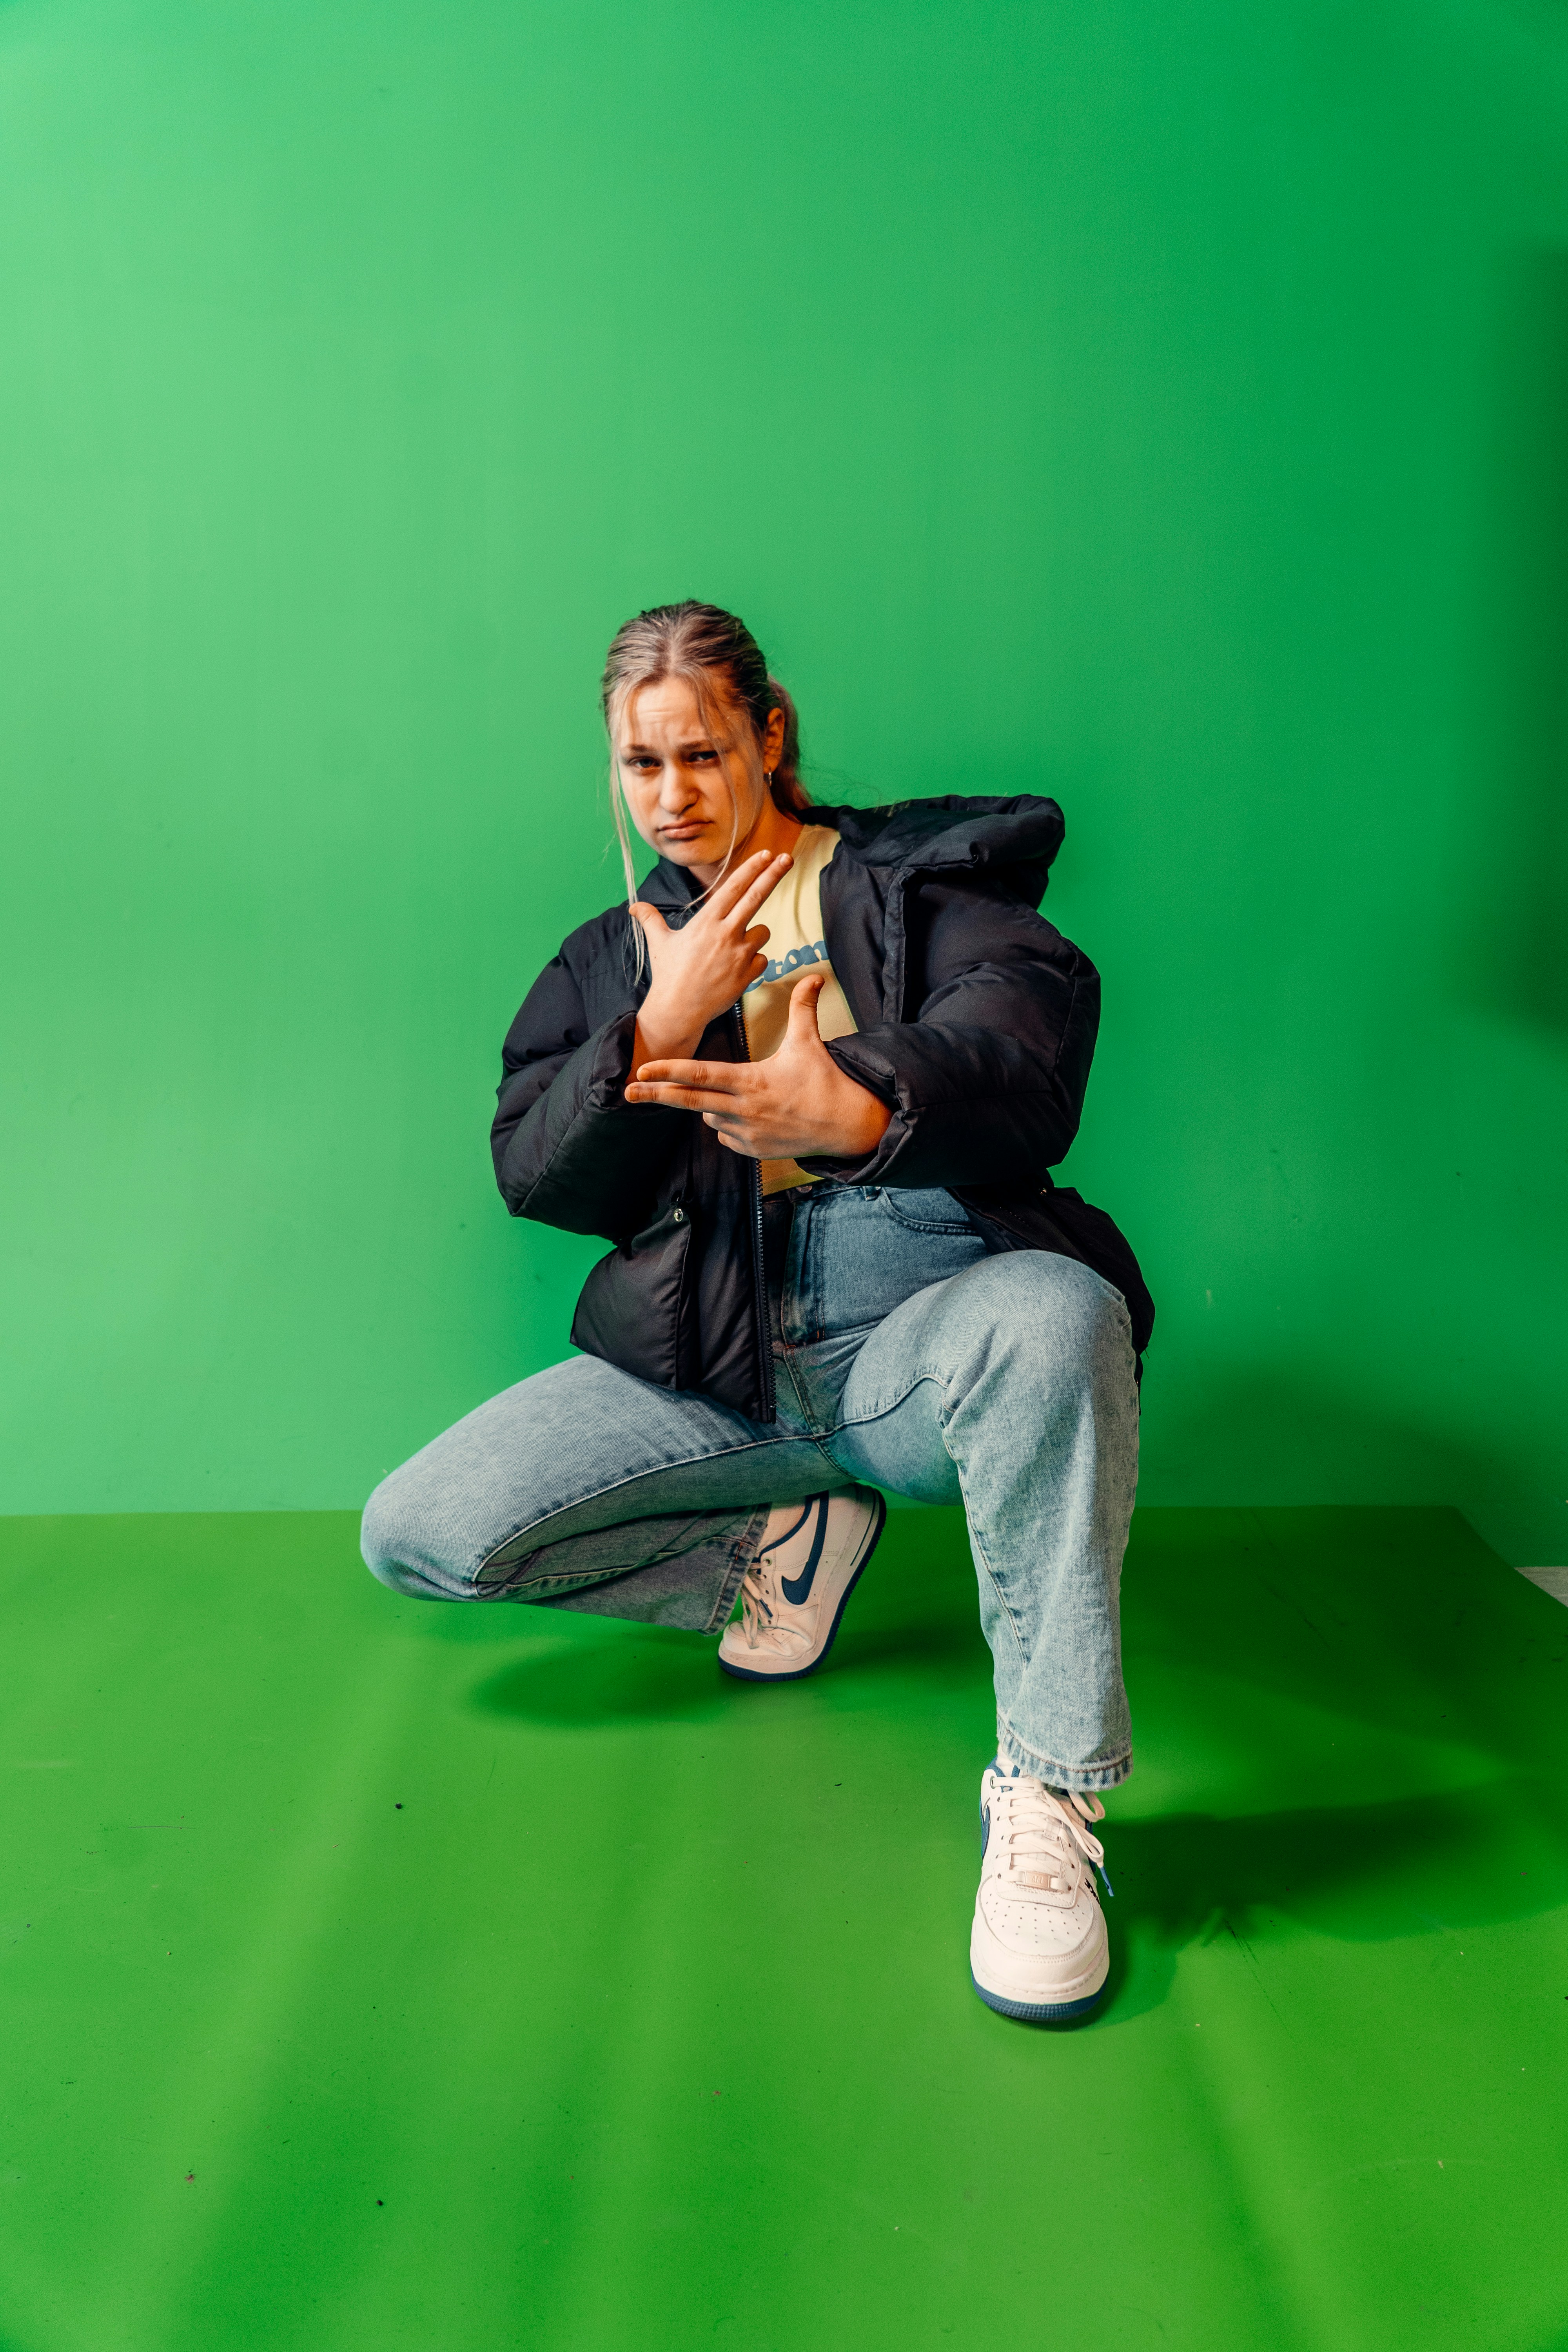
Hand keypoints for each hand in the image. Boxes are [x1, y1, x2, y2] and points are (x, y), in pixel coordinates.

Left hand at [625, 971, 892, 1162]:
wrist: (846, 1126)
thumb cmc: (825, 1082)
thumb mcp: (810, 1044)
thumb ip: (803, 1009)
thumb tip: (814, 976)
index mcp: (751, 1081)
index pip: (701, 1074)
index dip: (668, 1071)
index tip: (642, 1069)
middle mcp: (743, 1109)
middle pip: (688, 1101)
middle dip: (654, 1096)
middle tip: (625, 1092)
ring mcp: (746, 1133)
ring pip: (708, 1117)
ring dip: (708, 1105)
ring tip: (735, 1096)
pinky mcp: (752, 1150)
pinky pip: (725, 1135)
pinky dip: (727, 1124)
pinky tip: (750, 1115)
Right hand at [630, 849, 793, 1066]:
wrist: (678, 1010)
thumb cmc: (668, 975)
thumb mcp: (658, 943)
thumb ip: (650, 920)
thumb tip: (634, 907)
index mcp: (706, 921)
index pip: (734, 888)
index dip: (752, 869)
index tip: (766, 854)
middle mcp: (726, 933)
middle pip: (756, 897)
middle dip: (773, 874)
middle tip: (787, 858)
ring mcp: (739, 954)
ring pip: (763, 932)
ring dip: (754, 935)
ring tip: (732, 950)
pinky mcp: (748, 974)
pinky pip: (762, 959)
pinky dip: (754, 961)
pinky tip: (736, 970)